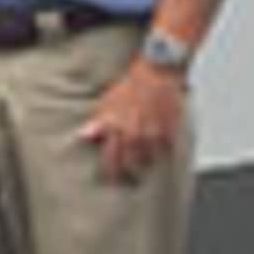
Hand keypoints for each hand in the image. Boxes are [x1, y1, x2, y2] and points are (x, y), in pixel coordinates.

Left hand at [75, 60, 185, 184]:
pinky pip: (166, 148)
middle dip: (129, 173)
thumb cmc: (131, 86)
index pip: (111, 159)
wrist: (155, 74)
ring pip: (149, 160)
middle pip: (131, 164)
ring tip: (145, 164)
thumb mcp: (108, 102)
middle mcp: (134, 135)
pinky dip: (163, 150)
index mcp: (117, 129)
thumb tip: (84, 136)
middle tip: (130, 178)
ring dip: (146, 163)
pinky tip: (161, 149)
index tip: (111, 180)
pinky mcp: (169, 131)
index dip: (110, 172)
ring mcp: (152, 135)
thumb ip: (99, 122)